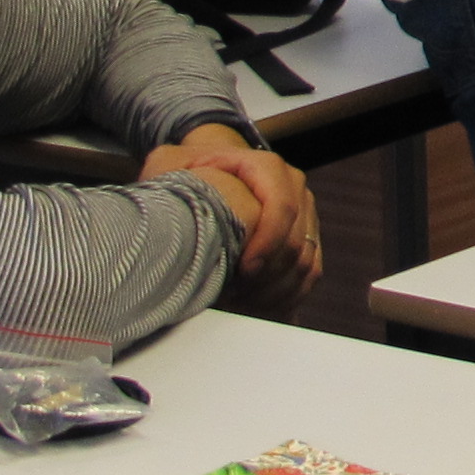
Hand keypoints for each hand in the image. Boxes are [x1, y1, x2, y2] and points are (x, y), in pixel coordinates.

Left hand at [147, 124, 321, 306]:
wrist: (208, 175)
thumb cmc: (187, 174)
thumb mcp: (171, 165)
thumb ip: (168, 173)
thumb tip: (165, 204)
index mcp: (265, 167)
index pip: (283, 206)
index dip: (268, 241)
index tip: (243, 270)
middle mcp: (292, 187)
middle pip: (296, 241)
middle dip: (265, 277)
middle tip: (232, 297)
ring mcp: (304, 213)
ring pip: (304, 262)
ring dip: (272, 292)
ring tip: (237, 306)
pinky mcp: (307, 238)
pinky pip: (309, 275)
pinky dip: (286, 298)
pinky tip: (254, 308)